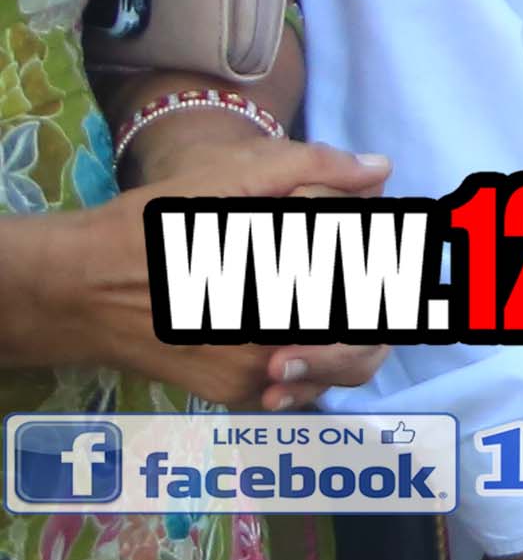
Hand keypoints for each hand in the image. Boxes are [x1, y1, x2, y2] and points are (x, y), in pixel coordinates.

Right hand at [0, 143, 385, 411]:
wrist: (82, 287)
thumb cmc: (156, 223)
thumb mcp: (229, 175)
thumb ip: (312, 168)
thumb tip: (379, 169)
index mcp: (288, 274)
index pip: (378, 281)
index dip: (400, 267)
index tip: (403, 256)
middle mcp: (280, 331)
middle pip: (371, 335)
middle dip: (385, 308)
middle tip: (388, 286)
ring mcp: (260, 369)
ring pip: (345, 365)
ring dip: (354, 339)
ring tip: (341, 308)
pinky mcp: (239, 391)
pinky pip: (303, 386)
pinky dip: (315, 363)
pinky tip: (302, 336)